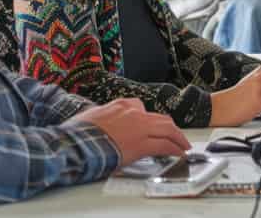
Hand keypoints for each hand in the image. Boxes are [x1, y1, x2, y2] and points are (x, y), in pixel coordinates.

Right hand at [70, 98, 189, 165]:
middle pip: (160, 118)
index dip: (149, 119)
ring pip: (168, 129)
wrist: (77, 141)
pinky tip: (179, 154)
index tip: (152, 126)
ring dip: (178, 137)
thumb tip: (99, 122)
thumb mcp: (91, 116)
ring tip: (183, 145)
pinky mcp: (142, 144)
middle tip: (176, 135)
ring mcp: (139, 127)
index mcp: (121, 105)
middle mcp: (133, 112)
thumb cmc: (79, 132)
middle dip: (171, 128)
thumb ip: (102, 116)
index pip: (141, 108)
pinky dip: (175, 149)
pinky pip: (164, 146)